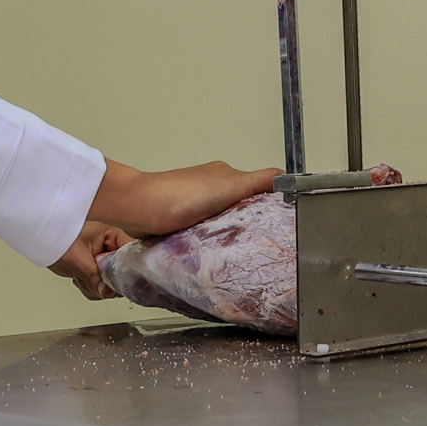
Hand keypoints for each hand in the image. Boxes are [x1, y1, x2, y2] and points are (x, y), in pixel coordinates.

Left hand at [51, 220, 132, 300]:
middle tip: (90, 277)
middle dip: (105, 281)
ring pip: (112, 282)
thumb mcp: (78, 260)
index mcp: (112, 234)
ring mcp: (105, 258)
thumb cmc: (57, 240)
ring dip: (94, 285)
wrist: (42, 242)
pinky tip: (79, 277)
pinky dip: (89, 287)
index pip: (132, 252)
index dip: (129, 269)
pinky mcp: (98, 267)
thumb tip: (108, 292)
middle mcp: (112, 245)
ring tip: (80, 275)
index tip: (120, 282)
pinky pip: (102, 285)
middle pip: (123, 272)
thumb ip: (95, 278)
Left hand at [87, 159, 278, 238]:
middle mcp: (209, 185)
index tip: (280, 222)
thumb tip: (287, 177)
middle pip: (240, 205)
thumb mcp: (230, 186)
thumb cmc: (180, 196)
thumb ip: (259, 181)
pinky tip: (212, 251)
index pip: (257, 187)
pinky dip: (210, 239)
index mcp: (224, 174)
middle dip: (250, 221)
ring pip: (221, 220)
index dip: (270, 204)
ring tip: (237, 249)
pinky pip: (202, 231)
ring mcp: (192, 203)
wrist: (139, 209)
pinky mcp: (178, 220)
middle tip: (260, 241)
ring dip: (229, 232)